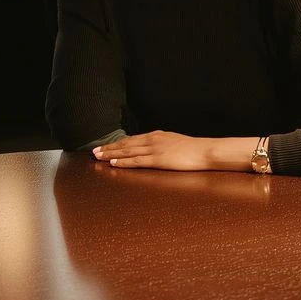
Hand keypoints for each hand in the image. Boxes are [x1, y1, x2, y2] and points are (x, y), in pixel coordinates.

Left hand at [93, 130, 209, 170]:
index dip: (118, 143)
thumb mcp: (175, 142)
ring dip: (111, 154)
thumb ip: (164, 144)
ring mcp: (154, 149)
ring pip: (127, 151)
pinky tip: (113, 164)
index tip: (106, 146)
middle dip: (109, 148)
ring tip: (98, 157)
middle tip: (95, 151)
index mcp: (156, 135)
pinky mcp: (157, 159)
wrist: (205, 151)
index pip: (132, 139)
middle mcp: (152, 139)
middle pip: (125, 144)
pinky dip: (123, 162)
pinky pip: (136, 161)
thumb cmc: (194, 149)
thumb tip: (157, 148)